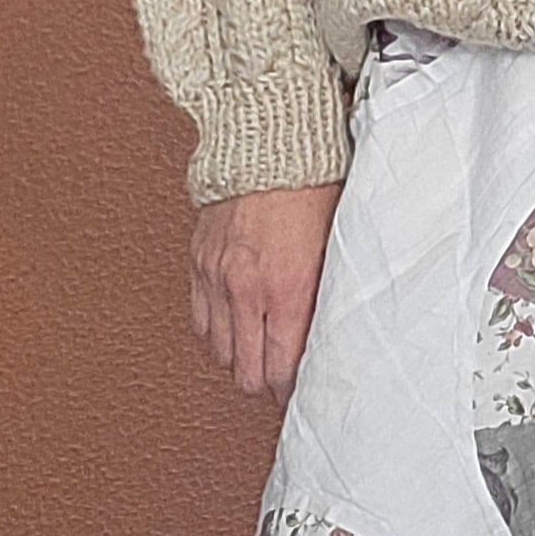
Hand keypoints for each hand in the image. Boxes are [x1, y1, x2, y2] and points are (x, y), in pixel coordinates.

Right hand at [189, 182, 343, 406]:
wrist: (269, 143)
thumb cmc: (312, 186)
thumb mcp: (336, 248)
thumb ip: (325, 297)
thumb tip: (328, 337)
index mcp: (288, 288)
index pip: (280, 368)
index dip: (289, 390)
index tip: (298, 392)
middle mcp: (247, 288)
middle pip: (246, 371)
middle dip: (264, 384)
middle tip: (279, 383)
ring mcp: (217, 277)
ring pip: (220, 352)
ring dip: (240, 361)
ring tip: (258, 358)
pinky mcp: (199, 263)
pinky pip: (200, 321)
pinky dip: (216, 334)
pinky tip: (234, 332)